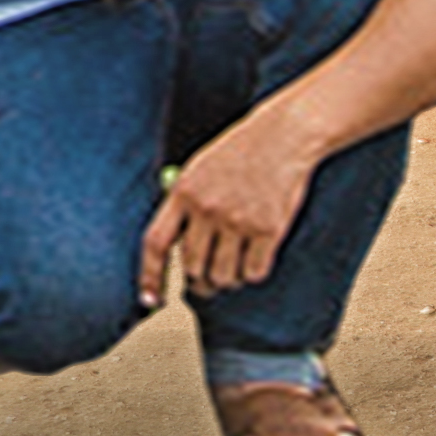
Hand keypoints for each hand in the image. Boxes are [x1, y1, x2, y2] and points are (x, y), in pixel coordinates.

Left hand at [139, 123, 318, 304]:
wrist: (284, 135)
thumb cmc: (240, 154)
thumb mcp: (200, 170)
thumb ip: (185, 208)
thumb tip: (181, 259)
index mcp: (184, 191)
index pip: (156, 243)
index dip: (150, 276)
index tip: (151, 300)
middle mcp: (207, 208)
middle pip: (193, 267)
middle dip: (201, 281)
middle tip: (210, 281)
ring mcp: (238, 219)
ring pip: (223, 276)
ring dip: (228, 279)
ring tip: (235, 265)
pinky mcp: (269, 228)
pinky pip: (254, 272)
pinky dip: (254, 272)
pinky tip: (257, 255)